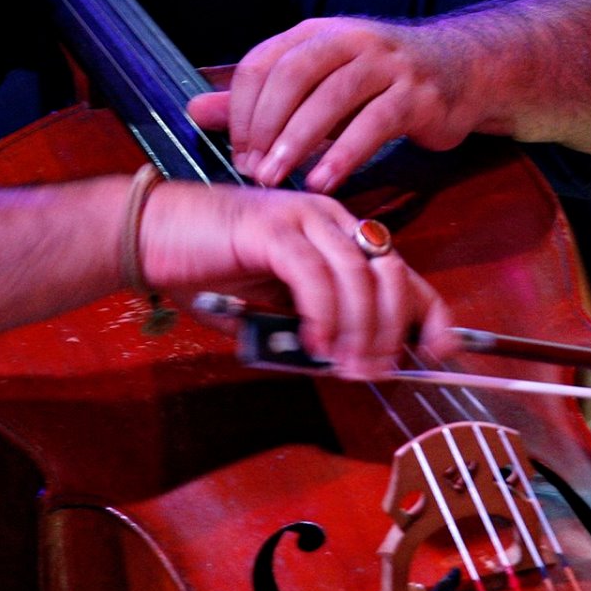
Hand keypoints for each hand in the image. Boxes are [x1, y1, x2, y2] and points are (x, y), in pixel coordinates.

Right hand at [136, 180, 456, 378]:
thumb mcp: (269, 307)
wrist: (149, 234)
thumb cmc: (204, 270)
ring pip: (359, 277)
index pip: (400, 270)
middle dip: (392, 331)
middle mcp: (329, 218)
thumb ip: (306, 327)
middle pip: (391, 273)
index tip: (442, 351)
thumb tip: (341, 362)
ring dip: (361, 330)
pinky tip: (315, 342)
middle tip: (375, 371)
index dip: (431, 311)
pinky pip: (316, 276)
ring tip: (348, 365)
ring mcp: (303, 218)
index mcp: (336, 233)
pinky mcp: (273, 228)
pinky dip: (323, 314)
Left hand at [185, 17, 484, 192]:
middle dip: (265, 126)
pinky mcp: (416, 94)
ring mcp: (386, 64)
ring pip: (330, 98)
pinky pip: (374, 124)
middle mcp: (349, 39)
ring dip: (298, 141)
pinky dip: (344, 154)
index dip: (241, 110)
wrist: (459, 69)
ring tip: (278, 178)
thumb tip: (195, 111)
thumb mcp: (316, 84)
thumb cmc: (377, 82)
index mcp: (316, 35)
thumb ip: (259, 100)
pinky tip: (324, 180)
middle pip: (291, 76)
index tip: (237, 152)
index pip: (263, 64)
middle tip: (252, 169)